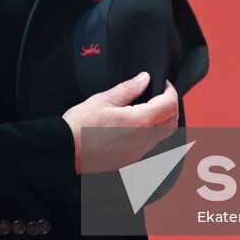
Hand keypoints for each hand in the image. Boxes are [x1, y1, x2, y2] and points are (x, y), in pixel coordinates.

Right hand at [63, 73, 179, 174]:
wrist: (66, 151)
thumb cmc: (80, 126)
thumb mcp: (103, 99)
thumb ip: (128, 88)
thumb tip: (144, 79)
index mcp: (139, 122)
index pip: (170, 105)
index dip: (170, 91)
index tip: (163, 84)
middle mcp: (143, 140)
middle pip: (172, 123)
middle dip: (171, 106)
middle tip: (160, 95)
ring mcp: (138, 153)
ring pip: (163, 136)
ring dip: (162, 121)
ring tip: (147, 108)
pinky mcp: (130, 161)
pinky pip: (149, 146)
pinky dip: (150, 133)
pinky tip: (135, 126)